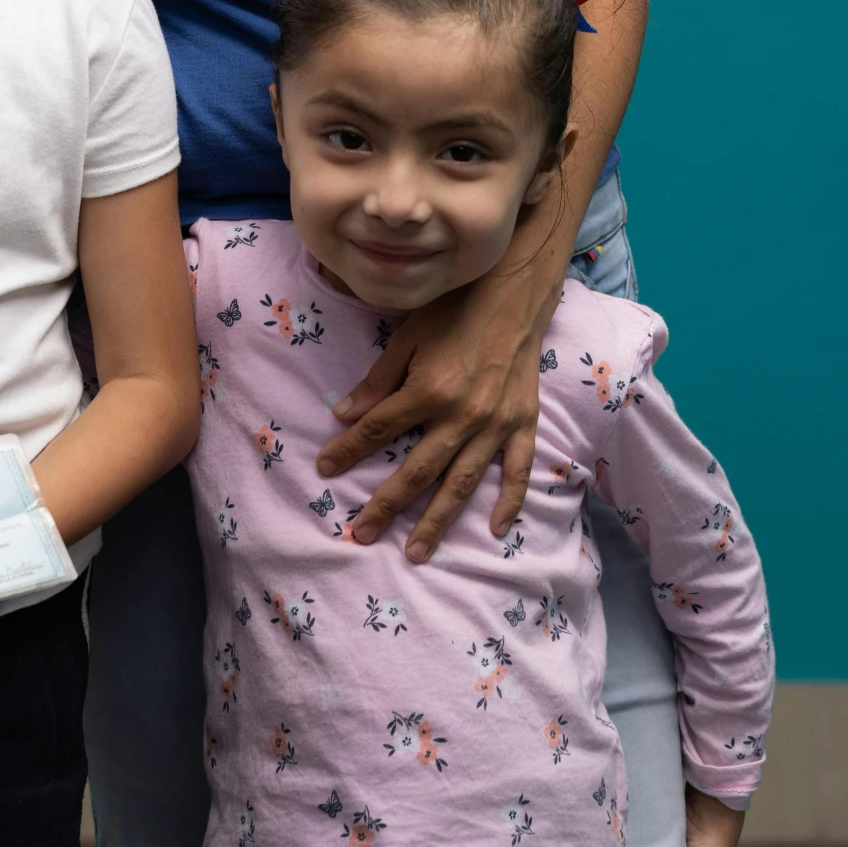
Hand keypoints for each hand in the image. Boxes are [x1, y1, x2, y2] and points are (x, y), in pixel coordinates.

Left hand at [314, 261, 552, 559]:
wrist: (514, 294)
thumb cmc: (455, 310)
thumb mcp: (407, 337)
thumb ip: (378, 381)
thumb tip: (343, 416)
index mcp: (428, 392)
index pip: (378, 430)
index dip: (348, 451)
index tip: (324, 470)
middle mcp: (462, 417)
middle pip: (417, 472)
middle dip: (386, 506)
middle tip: (362, 535)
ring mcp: (496, 425)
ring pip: (462, 484)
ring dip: (438, 521)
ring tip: (417, 552)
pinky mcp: (524, 424)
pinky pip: (517, 471)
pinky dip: (509, 502)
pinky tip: (495, 529)